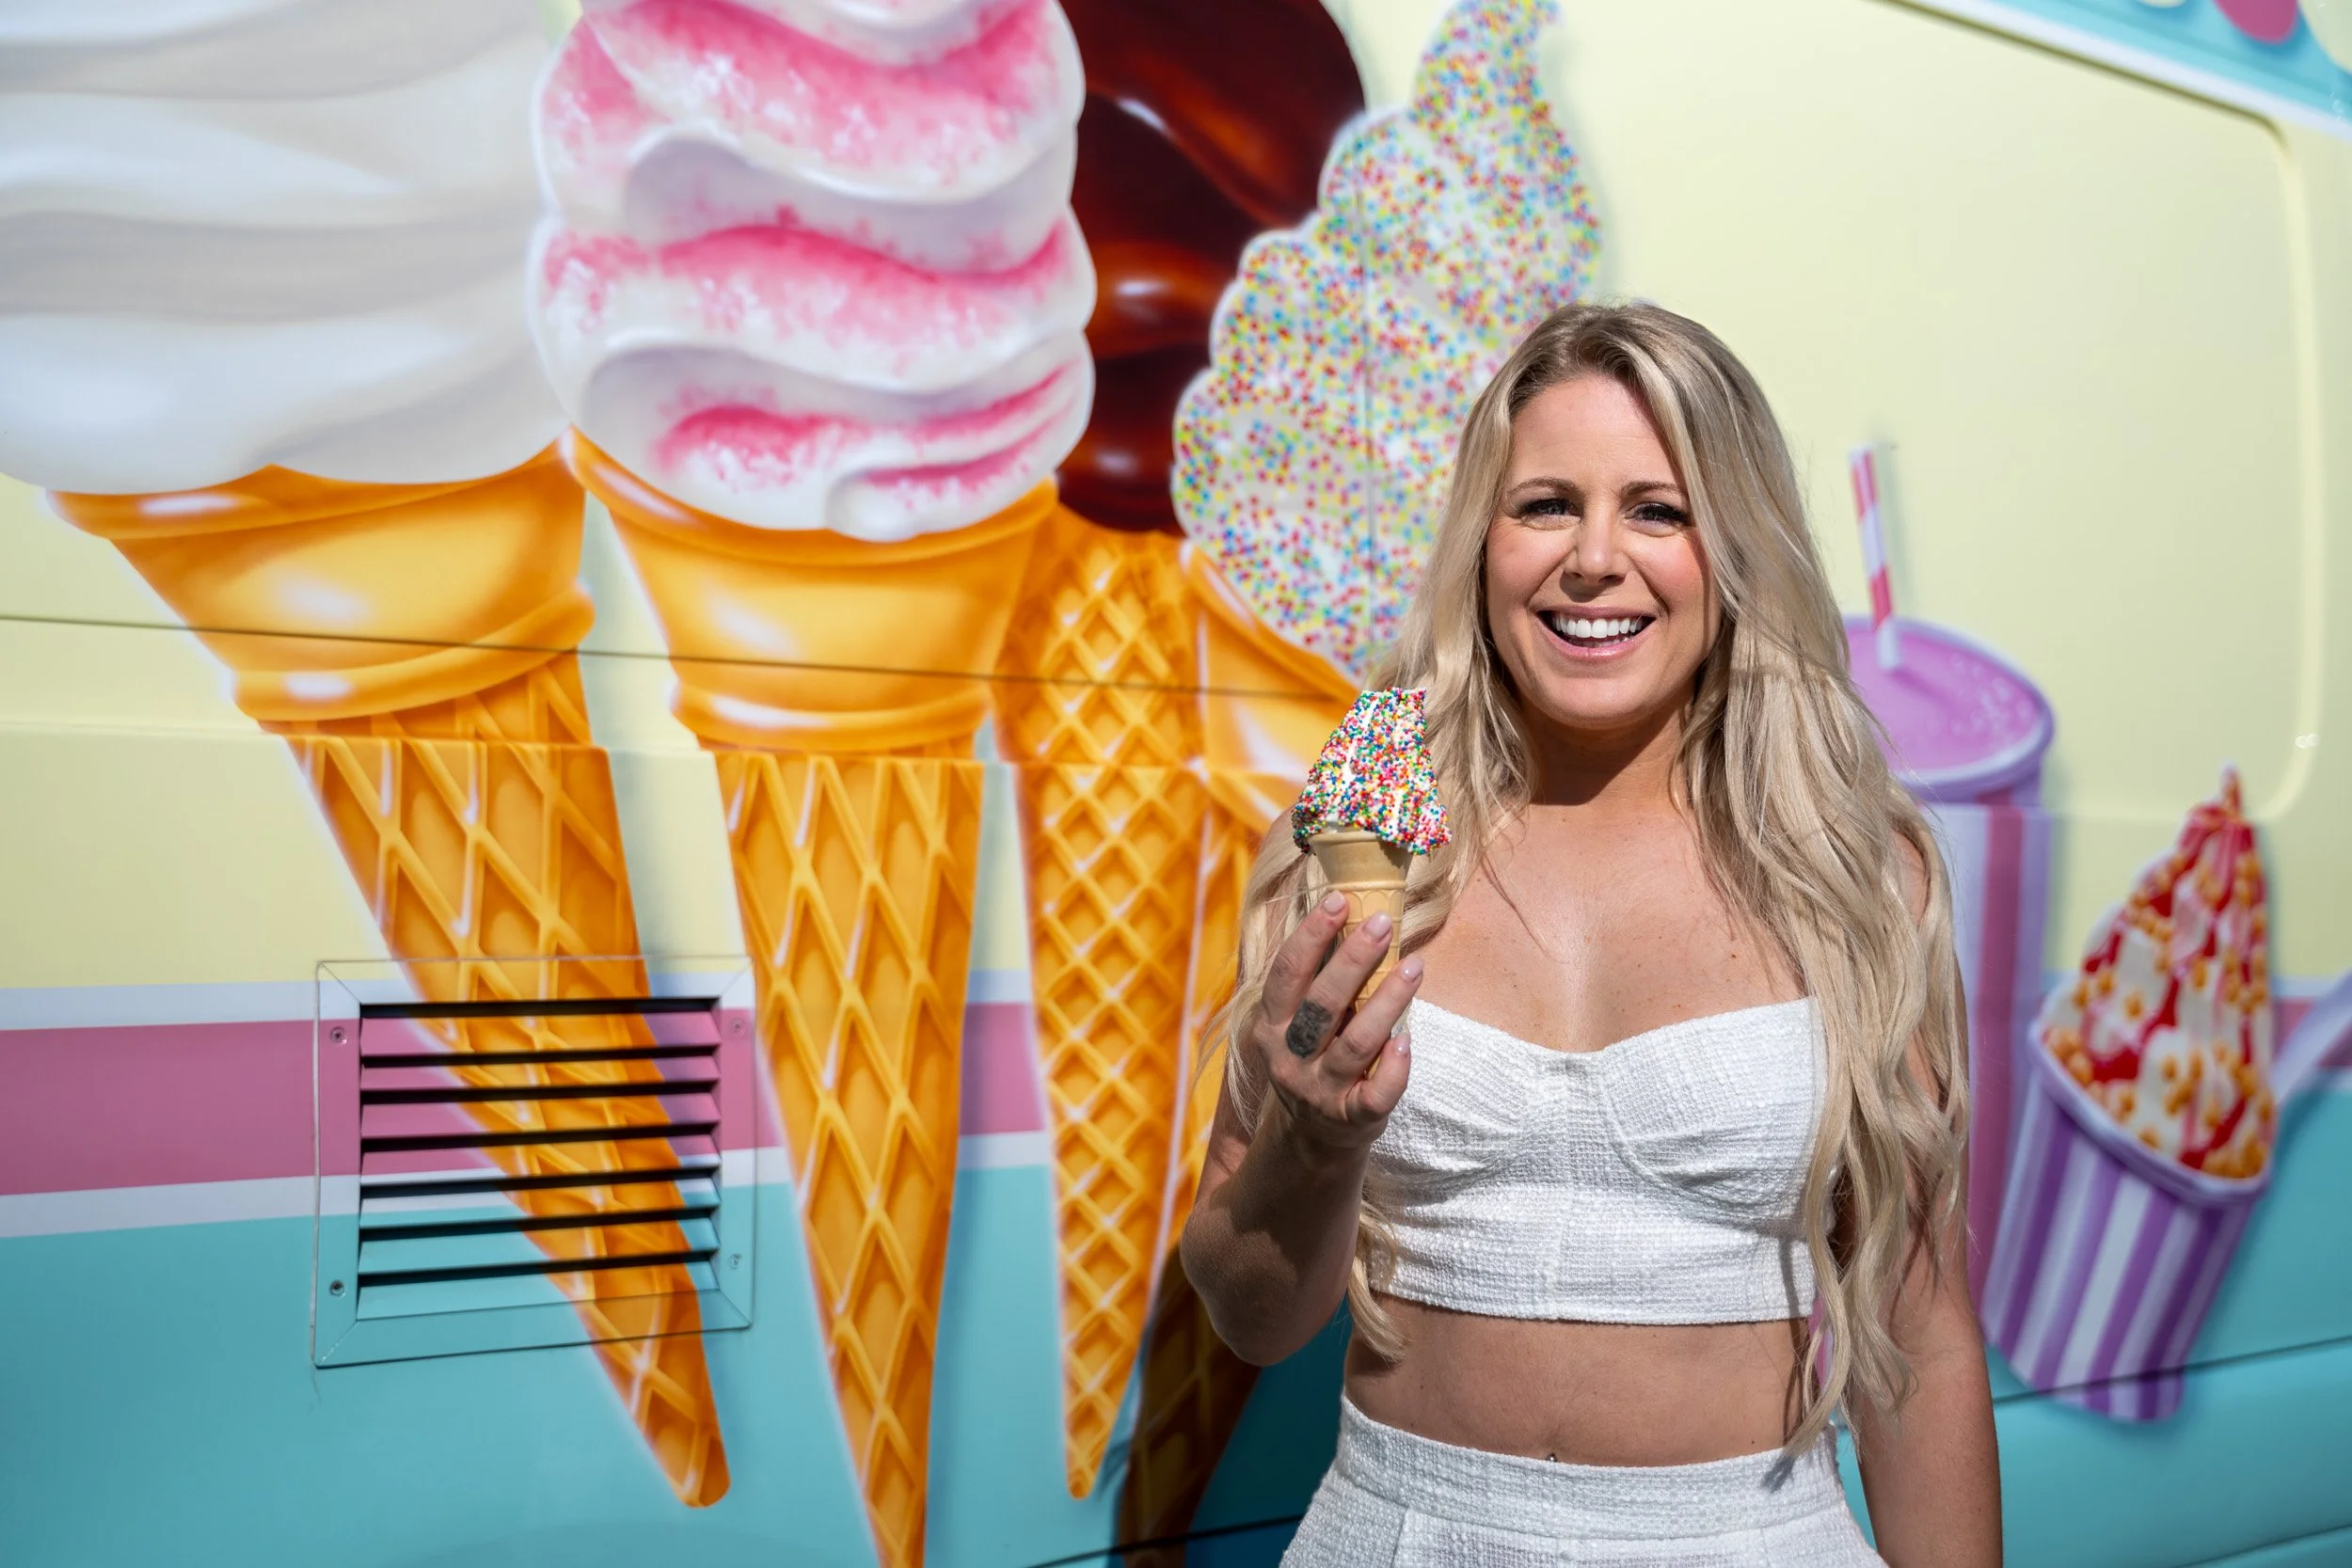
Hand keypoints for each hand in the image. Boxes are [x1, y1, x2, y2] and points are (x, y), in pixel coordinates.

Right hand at [1244, 891, 1418, 1161]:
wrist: (1309, 1138)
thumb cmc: (1312, 1060)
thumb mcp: (1295, 1024)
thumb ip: (1314, 982)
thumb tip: (1352, 915)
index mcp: (1271, 1026)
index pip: (1287, 973)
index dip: (1310, 934)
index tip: (1338, 899)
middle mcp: (1289, 1058)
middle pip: (1322, 1003)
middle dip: (1353, 958)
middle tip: (1382, 921)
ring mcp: (1319, 1091)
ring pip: (1356, 1044)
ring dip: (1387, 1001)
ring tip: (1415, 965)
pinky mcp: (1352, 1119)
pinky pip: (1376, 1093)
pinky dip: (1394, 1066)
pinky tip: (1407, 1039)